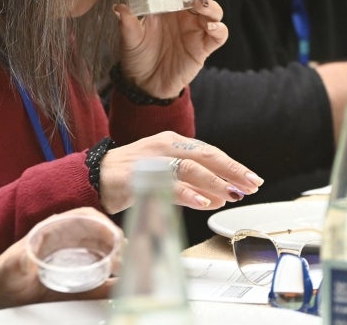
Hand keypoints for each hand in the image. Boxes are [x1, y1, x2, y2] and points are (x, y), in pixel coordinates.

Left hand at [0, 208, 119, 324]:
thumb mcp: (6, 269)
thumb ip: (16, 262)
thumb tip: (26, 257)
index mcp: (50, 231)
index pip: (83, 217)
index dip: (102, 223)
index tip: (115, 236)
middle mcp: (64, 242)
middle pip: (99, 234)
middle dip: (117, 242)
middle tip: (129, 258)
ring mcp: (70, 261)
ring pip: (102, 254)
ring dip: (118, 260)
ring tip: (130, 271)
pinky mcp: (73, 281)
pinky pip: (97, 278)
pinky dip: (112, 281)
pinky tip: (121, 287)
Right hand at [97, 131, 262, 213]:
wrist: (93, 176)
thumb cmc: (131, 176)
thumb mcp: (165, 175)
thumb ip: (191, 184)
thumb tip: (221, 197)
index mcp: (172, 142)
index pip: (209, 152)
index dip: (233, 166)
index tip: (252, 179)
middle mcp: (164, 146)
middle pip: (206, 155)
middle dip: (232, 171)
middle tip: (251, 186)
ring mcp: (151, 159)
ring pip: (190, 167)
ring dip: (215, 182)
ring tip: (232, 195)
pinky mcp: (138, 175)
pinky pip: (168, 183)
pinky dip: (189, 193)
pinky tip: (204, 203)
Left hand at [113, 0, 228, 97]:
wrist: (144, 84)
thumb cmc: (136, 54)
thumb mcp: (128, 38)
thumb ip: (127, 23)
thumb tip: (119, 8)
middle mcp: (186, 10)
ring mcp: (197, 28)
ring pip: (214, 8)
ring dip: (209, 4)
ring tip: (198, 6)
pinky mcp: (204, 46)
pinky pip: (219, 33)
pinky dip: (217, 28)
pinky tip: (208, 27)